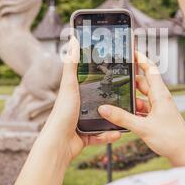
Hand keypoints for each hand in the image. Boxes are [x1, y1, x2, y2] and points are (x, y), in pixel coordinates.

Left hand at [39, 37, 120, 164]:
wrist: (58, 144)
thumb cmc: (61, 114)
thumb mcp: (69, 85)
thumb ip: (72, 64)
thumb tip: (74, 39)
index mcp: (74, 93)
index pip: (89, 81)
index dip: (101, 76)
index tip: (116, 70)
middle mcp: (78, 107)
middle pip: (98, 100)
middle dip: (112, 100)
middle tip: (126, 95)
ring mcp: (81, 122)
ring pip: (102, 118)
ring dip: (114, 118)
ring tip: (124, 115)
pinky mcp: (85, 137)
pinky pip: (101, 135)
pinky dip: (109, 135)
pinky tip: (117, 132)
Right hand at [98, 52, 184, 166]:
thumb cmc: (171, 139)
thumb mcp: (143, 127)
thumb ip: (122, 118)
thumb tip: (104, 109)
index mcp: (160, 95)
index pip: (150, 70)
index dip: (140, 59)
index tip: (131, 51)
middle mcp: (160, 99)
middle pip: (143, 83)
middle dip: (129, 80)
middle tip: (114, 76)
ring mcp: (160, 108)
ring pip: (142, 97)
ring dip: (130, 98)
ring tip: (115, 98)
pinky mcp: (158, 118)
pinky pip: (143, 109)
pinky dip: (133, 110)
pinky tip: (124, 115)